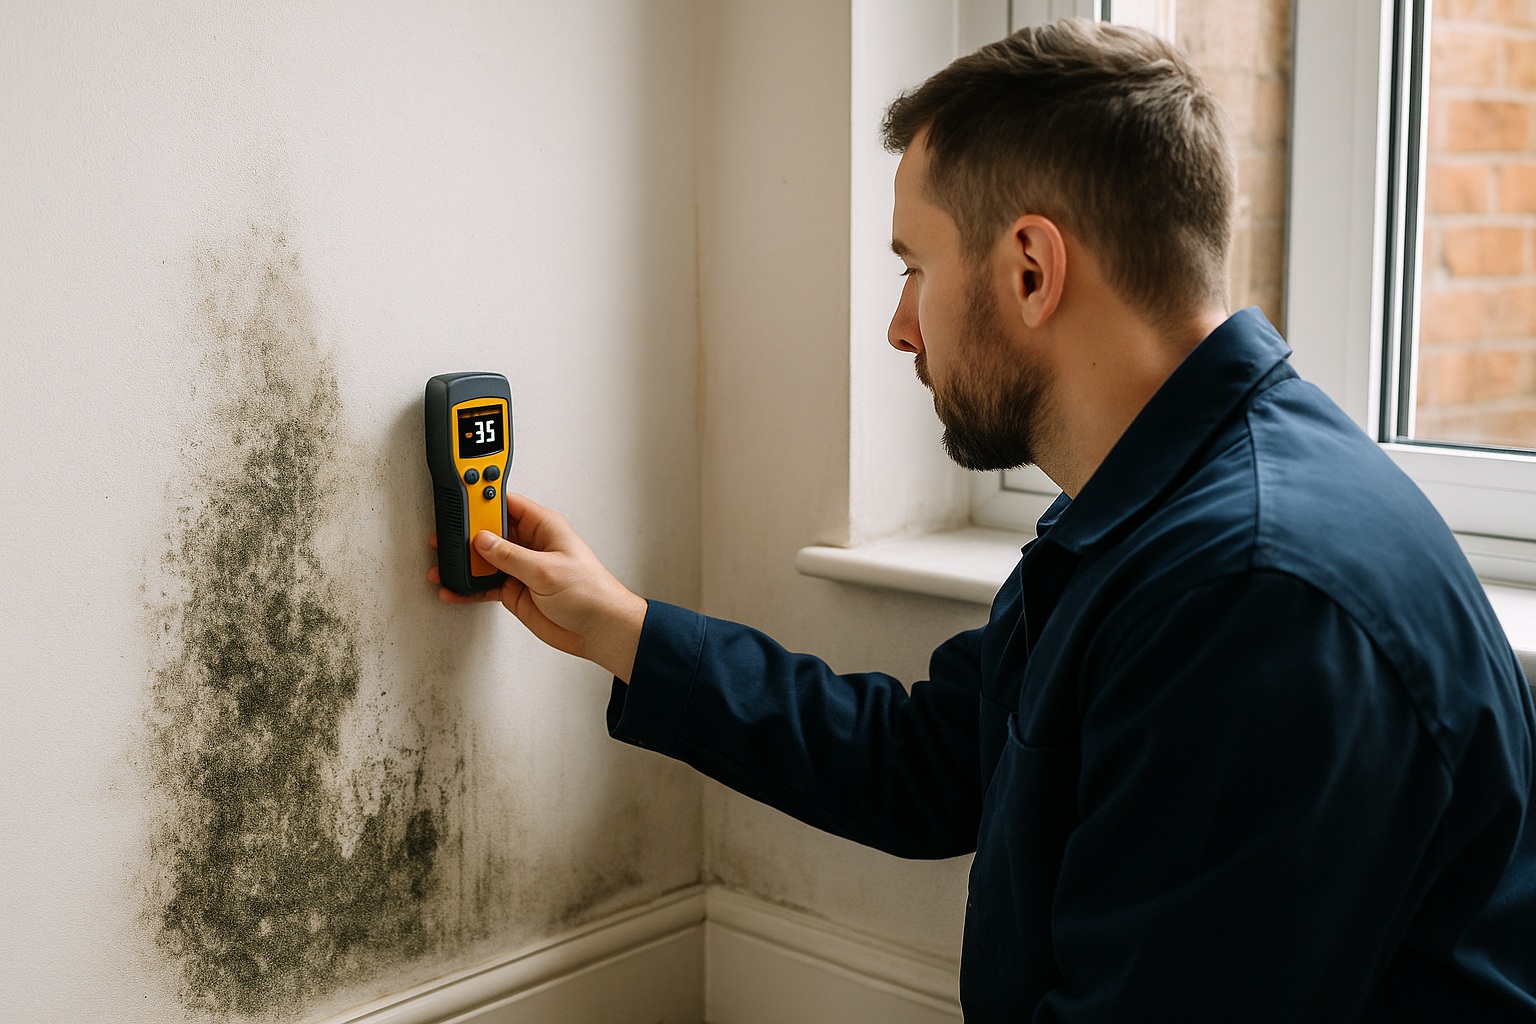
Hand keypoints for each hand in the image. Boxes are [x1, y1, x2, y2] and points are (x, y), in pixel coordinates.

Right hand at [428, 492, 647, 681]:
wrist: (599, 630)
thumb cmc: (591, 593)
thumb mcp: (547, 570)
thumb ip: (511, 556)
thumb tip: (483, 541)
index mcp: (544, 527)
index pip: (508, 505)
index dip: (485, 501)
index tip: (463, 498)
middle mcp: (531, 545)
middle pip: (491, 531)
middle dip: (467, 532)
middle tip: (444, 533)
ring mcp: (521, 568)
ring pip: (485, 559)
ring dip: (463, 562)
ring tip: (441, 562)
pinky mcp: (515, 591)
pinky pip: (485, 586)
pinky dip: (468, 588)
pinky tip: (452, 589)